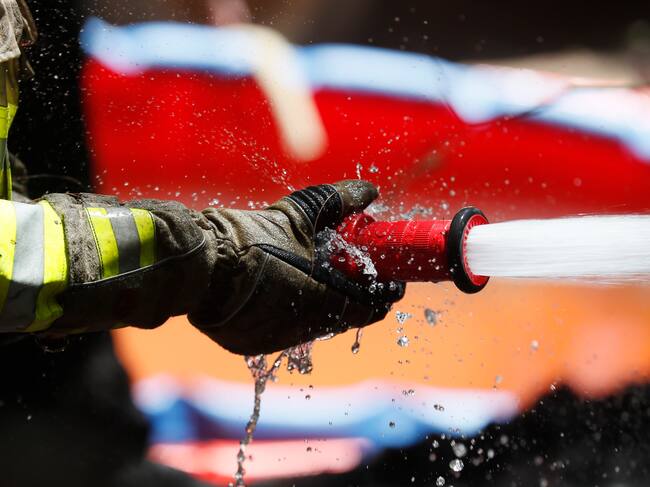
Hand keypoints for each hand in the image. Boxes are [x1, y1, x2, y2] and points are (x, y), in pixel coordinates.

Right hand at [189, 180, 404, 354]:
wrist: (198, 265)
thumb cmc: (253, 240)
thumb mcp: (299, 214)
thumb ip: (339, 201)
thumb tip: (369, 190)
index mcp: (325, 302)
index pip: (371, 308)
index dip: (382, 293)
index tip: (387, 281)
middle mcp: (304, 330)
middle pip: (339, 316)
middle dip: (346, 295)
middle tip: (344, 272)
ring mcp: (274, 340)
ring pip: (307, 324)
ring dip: (313, 304)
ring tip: (303, 276)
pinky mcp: (248, 344)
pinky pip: (276, 329)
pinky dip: (282, 311)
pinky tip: (272, 289)